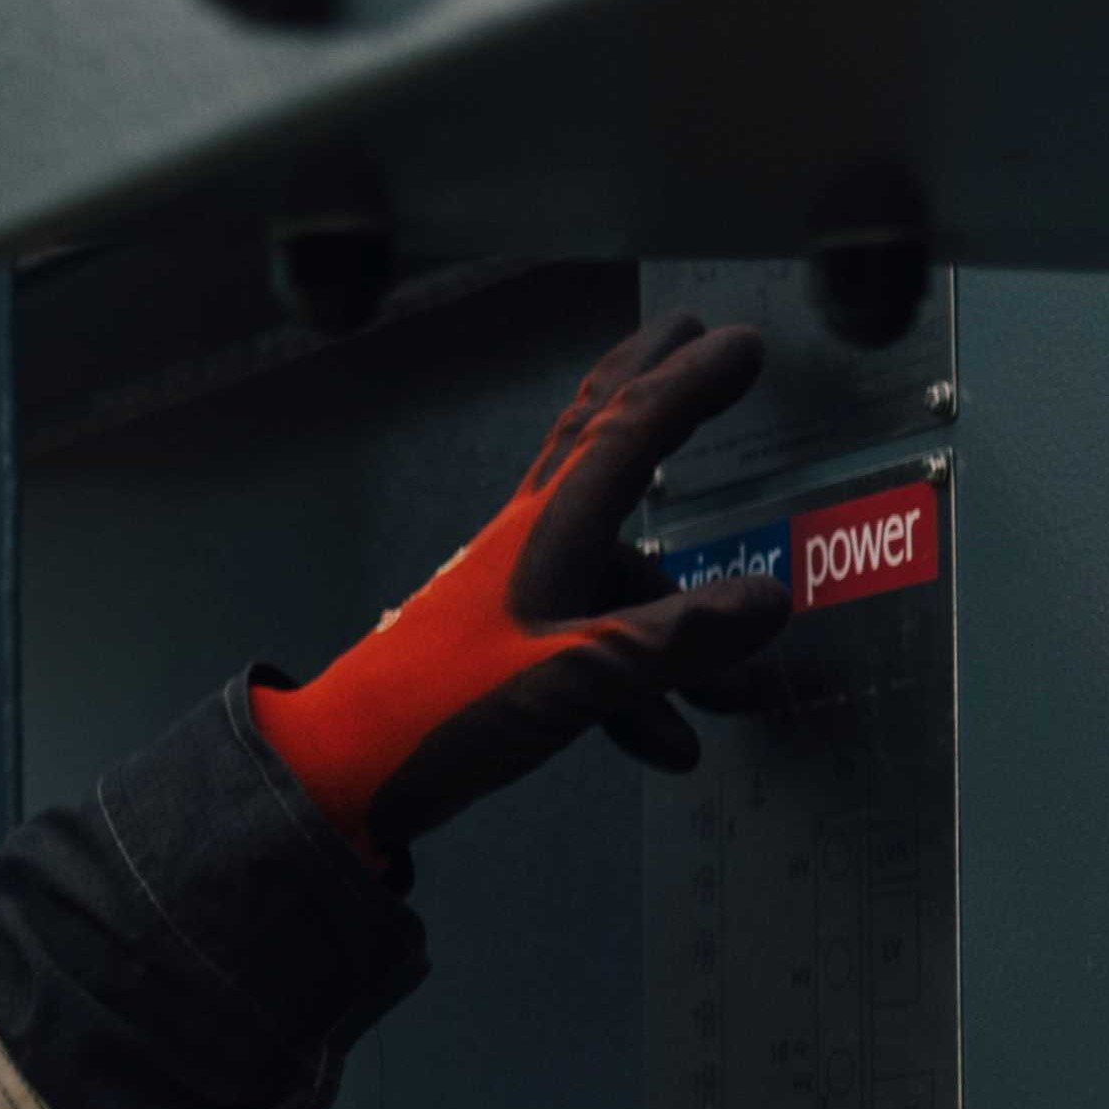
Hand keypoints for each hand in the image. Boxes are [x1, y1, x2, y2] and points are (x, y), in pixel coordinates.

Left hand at [247, 318, 796, 854]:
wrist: (339, 773)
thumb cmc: (441, 712)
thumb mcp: (570, 678)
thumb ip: (669, 641)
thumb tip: (769, 601)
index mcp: (545, 529)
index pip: (629, 431)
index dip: (690, 384)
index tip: (743, 342)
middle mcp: (529, 542)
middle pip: (600, 446)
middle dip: (652, 392)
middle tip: (689, 334)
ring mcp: (512, 591)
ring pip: (615, 580)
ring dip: (681, 632)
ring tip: (740, 698)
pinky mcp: (499, 644)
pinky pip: (589, 646)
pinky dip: (635, 689)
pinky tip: (671, 747)